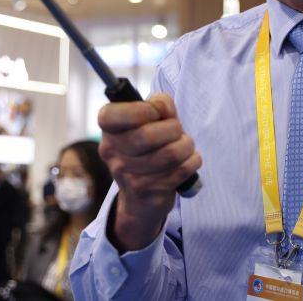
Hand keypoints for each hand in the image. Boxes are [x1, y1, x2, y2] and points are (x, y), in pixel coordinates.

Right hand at [98, 93, 201, 250]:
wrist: (141, 196)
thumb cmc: (149, 146)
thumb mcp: (150, 120)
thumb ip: (158, 105)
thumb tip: (164, 108)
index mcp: (109, 129)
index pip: (111, 115)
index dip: (140, 110)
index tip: (157, 112)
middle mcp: (112, 152)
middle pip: (146, 136)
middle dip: (173, 128)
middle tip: (178, 130)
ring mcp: (127, 175)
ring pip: (169, 154)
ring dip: (186, 146)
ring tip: (186, 145)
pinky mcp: (146, 192)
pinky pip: (181, 170)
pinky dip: (192, 161)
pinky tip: (189, 160)